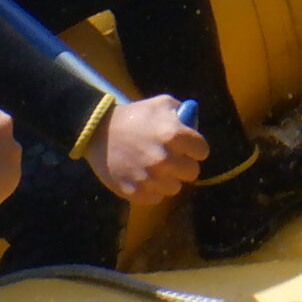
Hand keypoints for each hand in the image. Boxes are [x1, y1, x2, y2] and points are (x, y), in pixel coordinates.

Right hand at [86, 93, 206, 200]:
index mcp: (174, 135)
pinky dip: (152, 190)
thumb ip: (184, 113)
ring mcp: (149, 178)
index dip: (195, 148)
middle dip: (184, 165)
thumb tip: (196, 127)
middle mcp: (165, 159)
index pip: (202, 151)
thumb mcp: (161, 103)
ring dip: (168, 179)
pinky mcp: (134, 192)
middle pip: (192, 173)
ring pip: (174, 188)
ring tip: (156, 168)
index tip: (187, 148)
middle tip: (172, 160)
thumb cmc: (134, 115)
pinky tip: (143, 177)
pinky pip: (156, 198)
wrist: (98, 131)